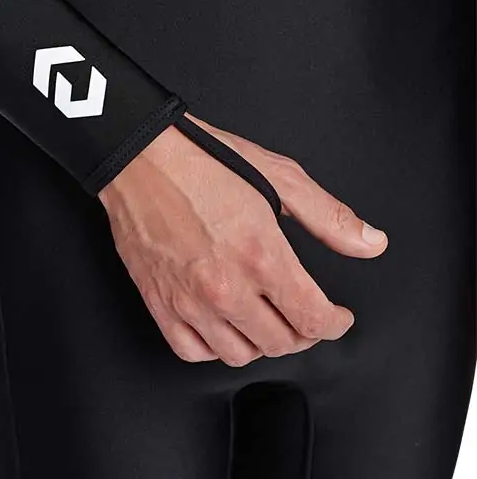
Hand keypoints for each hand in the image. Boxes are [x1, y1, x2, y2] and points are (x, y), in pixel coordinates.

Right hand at [99, 113, 387, 366]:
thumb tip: (370, 242)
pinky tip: (223, 326)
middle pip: (281, 342)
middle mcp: (226, 286)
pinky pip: (193, 351)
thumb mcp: (277, 175)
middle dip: (304, 332)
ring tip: (265, 321)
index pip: (313, 319)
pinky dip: (214, 347)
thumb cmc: (200, 158)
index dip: (335, 323)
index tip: (336, 316)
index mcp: (260, 254)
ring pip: (240, 354)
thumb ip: (328, 216)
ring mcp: (189, 299)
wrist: (140, 156)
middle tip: (304, 315)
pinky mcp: (159, 302)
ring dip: (262, 343)